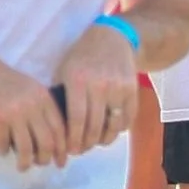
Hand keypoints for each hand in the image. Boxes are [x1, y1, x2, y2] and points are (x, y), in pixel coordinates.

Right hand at [0, 58, 69, 171]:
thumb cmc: (6, 81)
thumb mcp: (32, 88)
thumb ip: (44, 108)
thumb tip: (53, 139)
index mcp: (43, 97)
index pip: (60, 128)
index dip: (62, 149)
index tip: (61, 161)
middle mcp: (32, 106)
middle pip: (46, 142)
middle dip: (45, 159)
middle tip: (41, 164)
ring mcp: (14, 114)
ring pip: (27, 148)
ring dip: (25, 162)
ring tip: (22, 166)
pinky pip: (5, 144)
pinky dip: (4, 151)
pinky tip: (3, 151)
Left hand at [57, 21, 139, 154]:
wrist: (113, 38)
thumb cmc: (82, 56)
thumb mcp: (65, 70)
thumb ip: (61, 96)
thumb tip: (56, 129)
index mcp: (78, 80)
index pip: (76, 119)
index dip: (73, 139)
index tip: (69, 150)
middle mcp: (99, 85)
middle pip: (94, 126)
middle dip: (86, 144)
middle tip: (80, 150)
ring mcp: (118, 88)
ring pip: (112, 126)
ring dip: (103, 140)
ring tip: (95, 142)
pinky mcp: (133, 90)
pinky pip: (127, 120)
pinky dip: (118, 130)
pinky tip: (109, 131)